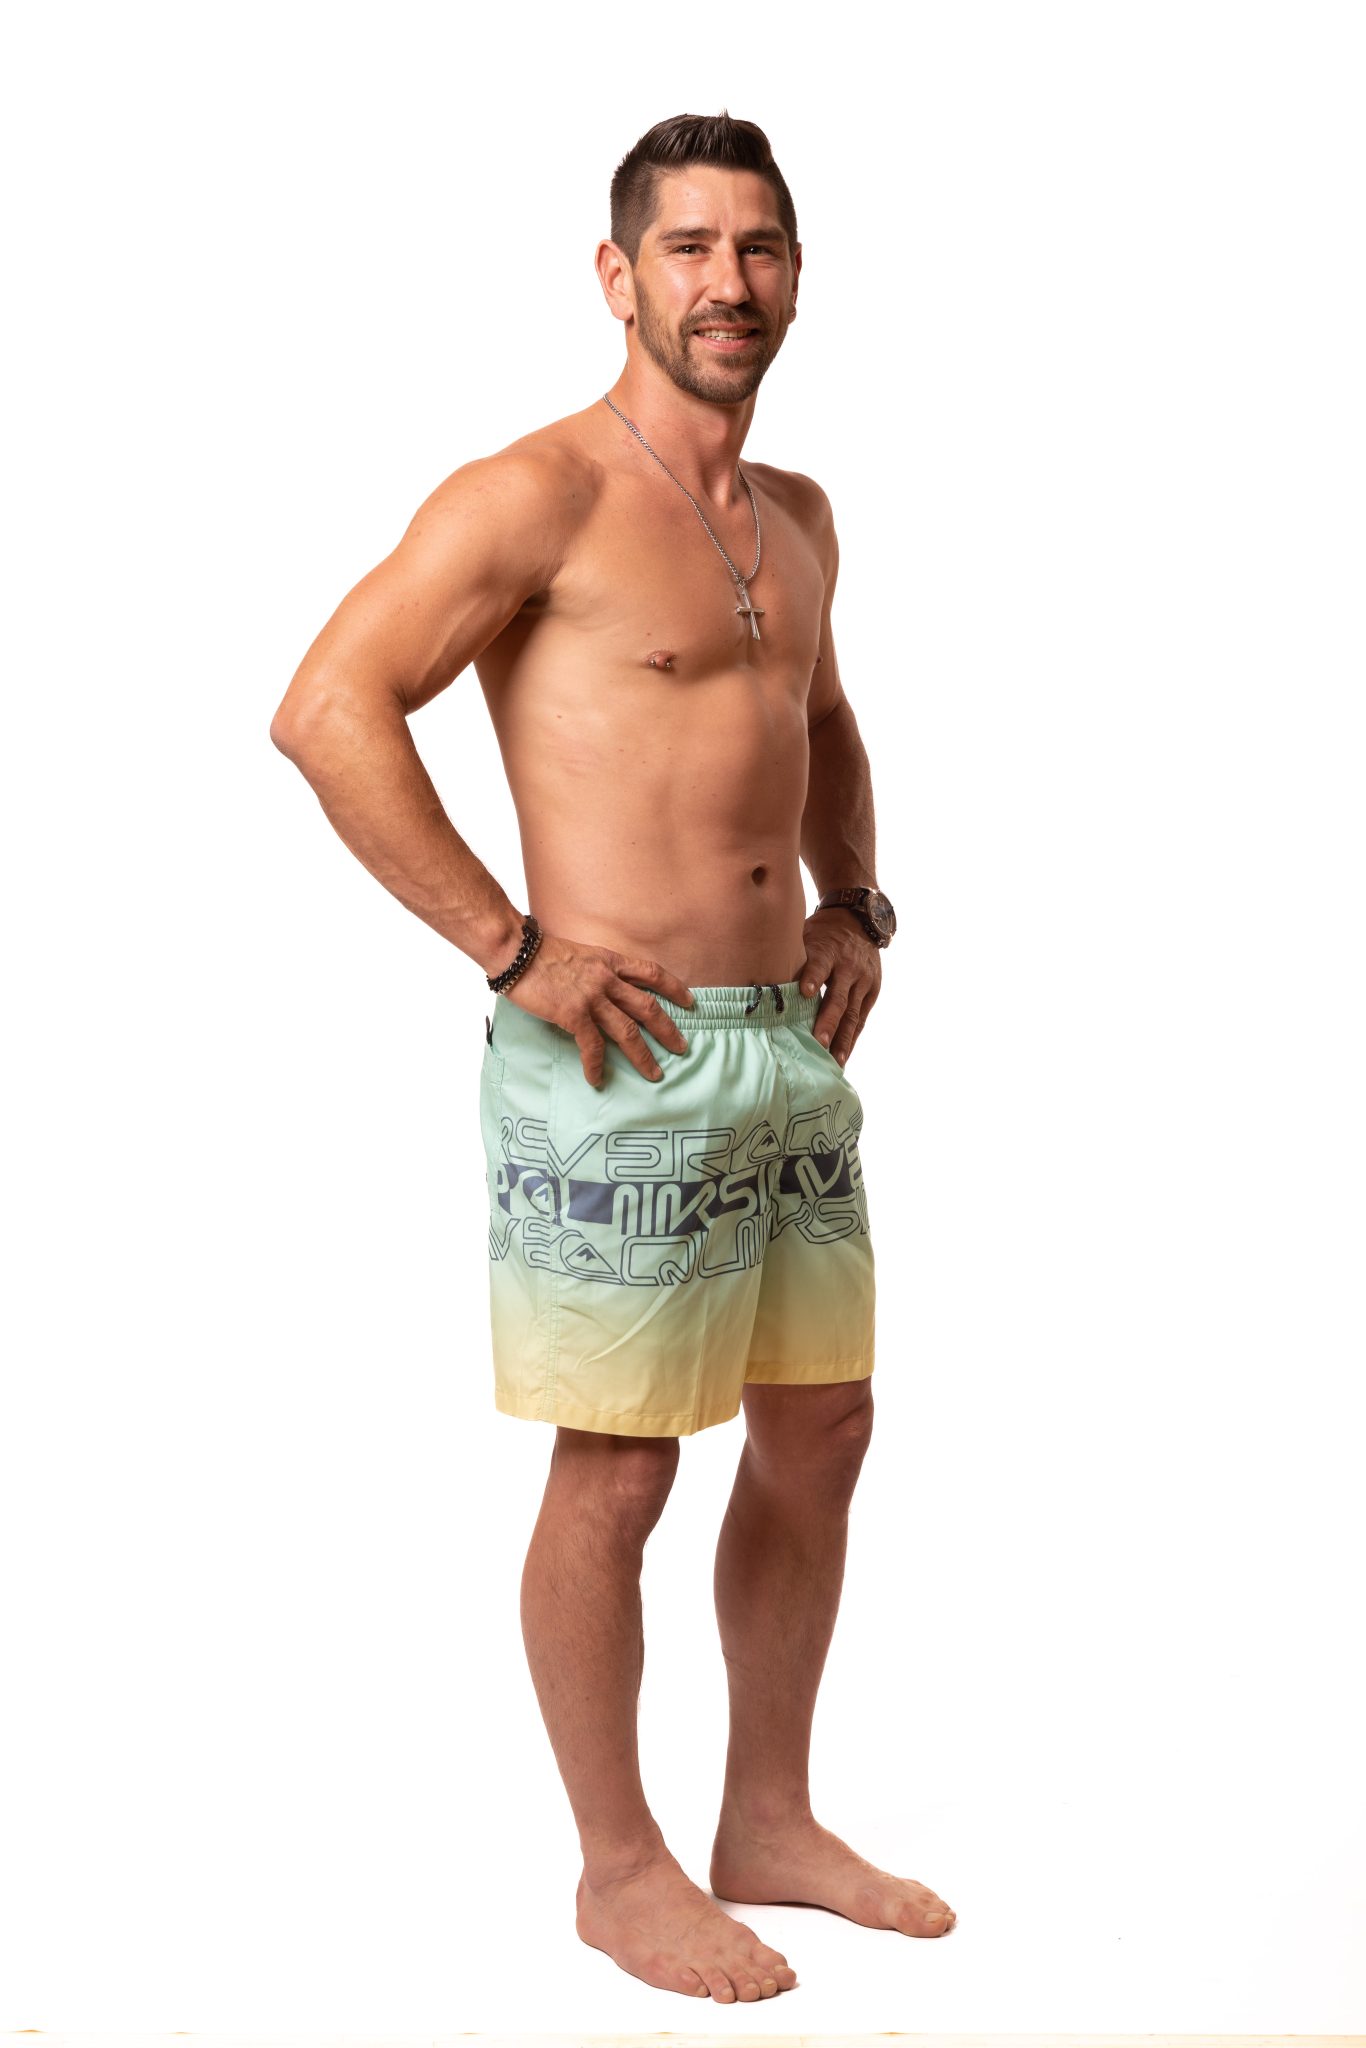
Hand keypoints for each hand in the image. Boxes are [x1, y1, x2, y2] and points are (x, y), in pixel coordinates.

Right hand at [505, 931, 693, 1085]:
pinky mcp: (573, 1014)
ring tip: (654, 1073)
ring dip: (642, 1055)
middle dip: (668, 1029)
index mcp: (610, 961)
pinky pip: (591, 1046)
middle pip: (647, 1007)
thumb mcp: (581, 954)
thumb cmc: (542, 953)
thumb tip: (606, 989)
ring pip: (627, 1031)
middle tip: (681, 1048)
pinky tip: (597, 1079)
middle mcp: (607, 979)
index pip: (651, 973)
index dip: (674, 988)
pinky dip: (596, 1065)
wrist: (517, 952)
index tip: (690, 1002)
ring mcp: (591, 997)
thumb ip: (598, 970)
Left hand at [795, 908, 881, 1063]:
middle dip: (828, 1022)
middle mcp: (848, 967)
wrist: (858, 920)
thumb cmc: (821, 933)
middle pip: (838, 997)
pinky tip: (842, 1057)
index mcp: (828, 950)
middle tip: (818, 1043)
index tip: (805, 993)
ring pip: (852, 1014)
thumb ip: (791, 957)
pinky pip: (861, 1019)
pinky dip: (852, 1038)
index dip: (813, 978)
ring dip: (842, 1039)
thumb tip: (755, 976)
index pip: (819, 964)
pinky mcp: (872, 991)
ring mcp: (863, 980)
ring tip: (834, 1062)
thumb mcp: (806, 935)